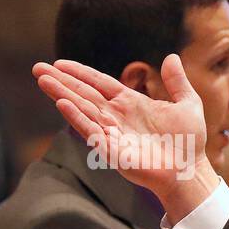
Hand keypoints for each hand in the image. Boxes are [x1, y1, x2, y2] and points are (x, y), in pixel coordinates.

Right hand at [32, 55, 216, 222]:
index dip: (81, 73)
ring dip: (62, 94)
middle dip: (62, 81)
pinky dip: (77, 118)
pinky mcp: (112, 150)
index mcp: (131, 104)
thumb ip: (178, 82)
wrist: (190, 172)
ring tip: (43, 80)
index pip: (100, 84)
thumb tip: (171, 57)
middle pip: (84, 94)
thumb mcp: (188, 105)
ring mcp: (112, 133)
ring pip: (82, 109)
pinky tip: (62, 104)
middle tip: (38, 68)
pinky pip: (91, 131)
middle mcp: (117, 117)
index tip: (60, 63)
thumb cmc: (189, 142)